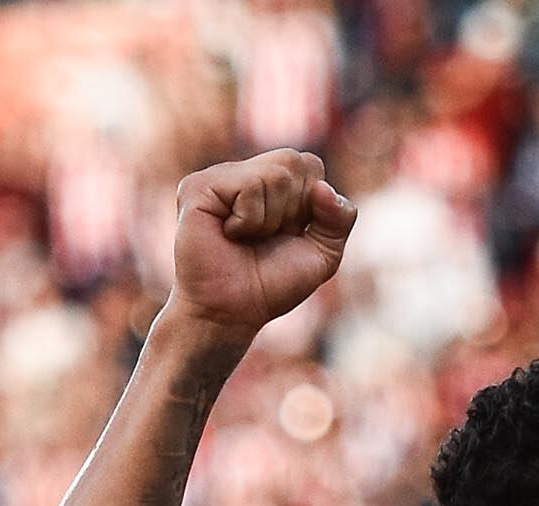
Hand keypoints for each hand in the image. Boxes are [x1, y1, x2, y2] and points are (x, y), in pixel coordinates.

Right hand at [167, 151, 355, 337]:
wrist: (232, 312)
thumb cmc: (271, 285)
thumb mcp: (322, 255)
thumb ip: (339, 220)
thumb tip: (324, 188)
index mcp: (272, 183)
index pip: (311, 165)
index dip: (312, 205)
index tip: (289, 234)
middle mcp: (245, 173)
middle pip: (296, 160)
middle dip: (294, 209)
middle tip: (267, 236)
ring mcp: (221, 177)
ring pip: (276, 174)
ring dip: (271, 220)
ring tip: (246, 238)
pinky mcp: (199, 186)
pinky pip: (248, 186)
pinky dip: (250, 220)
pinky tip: (229, 233)